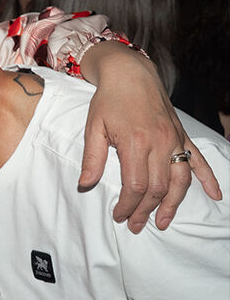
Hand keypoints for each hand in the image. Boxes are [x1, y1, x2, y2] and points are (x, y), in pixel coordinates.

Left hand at [79, 48, 221, 231]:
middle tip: (135, 226)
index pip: (136, 186)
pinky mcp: (182, 135)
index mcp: (136, 143)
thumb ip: (92, 159)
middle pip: (158, 188)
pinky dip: (208, 179)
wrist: (130, 74)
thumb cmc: (108, 101)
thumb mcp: (93, 128)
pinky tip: (214, 195)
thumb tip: (85, 185)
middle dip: (146, 211)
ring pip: (180, 180)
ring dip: (173, 204)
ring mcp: (174, 139)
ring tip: (163, 222)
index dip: (128, 205)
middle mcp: (160, 143)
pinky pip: (199, 160)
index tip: (119, 216)